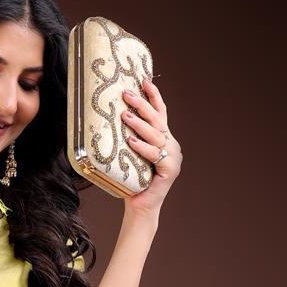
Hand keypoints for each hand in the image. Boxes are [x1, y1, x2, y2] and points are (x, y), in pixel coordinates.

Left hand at [120, 77, 181, 220]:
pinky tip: (131, 141)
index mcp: (164, 139)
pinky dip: (142, 147)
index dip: (153, 96)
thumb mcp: (130, 155)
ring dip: (140, 124)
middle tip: (127, 94)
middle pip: (158, 120)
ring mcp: (173, 157)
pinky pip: (155, 154)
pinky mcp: (171, 169)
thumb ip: (130, 138)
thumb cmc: (132, 181)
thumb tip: (113, 118)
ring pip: (156, 135)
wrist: (140, 207)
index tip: (144, 79)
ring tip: (125, 115)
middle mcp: (171, 145)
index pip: (160, 112)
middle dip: (142, 105)